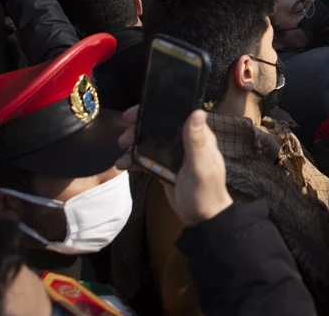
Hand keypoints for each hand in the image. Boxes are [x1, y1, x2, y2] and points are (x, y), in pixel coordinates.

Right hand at [117, 107, 233, 226]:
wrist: (201, 219)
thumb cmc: (206, 193)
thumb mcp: (200, 167)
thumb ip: (197, 142)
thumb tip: (197, 112)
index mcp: (198, 136)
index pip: (177, 114)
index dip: (157, 109)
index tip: (138, 111)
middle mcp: (185, 141)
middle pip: (159, 125)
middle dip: (140, 126)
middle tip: (125, 133)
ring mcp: (174, 154)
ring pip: (150, 140)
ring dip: (134, 142)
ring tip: (122, 148)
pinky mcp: (164, 167)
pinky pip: (146, 157)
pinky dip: (134, 159)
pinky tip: (123, 164)